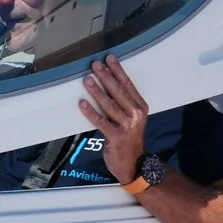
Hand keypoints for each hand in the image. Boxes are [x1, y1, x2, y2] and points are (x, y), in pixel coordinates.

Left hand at [77, 54, 149, 186]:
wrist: (134, 164)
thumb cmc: (129, 138)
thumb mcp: (132, 119)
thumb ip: (124, 103)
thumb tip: (107, 83)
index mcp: (141, 107)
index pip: (128, 85)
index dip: (118, 71)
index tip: (109, 58)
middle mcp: (135, 114)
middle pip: (119, 92)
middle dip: (106, 76)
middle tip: (95, 64)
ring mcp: (126, 126)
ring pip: (110, 105)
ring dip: (97, 91)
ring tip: (87, 80)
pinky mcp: (115, 137)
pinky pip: (101, 121)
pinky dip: (90, 112)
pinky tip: (82, 103)